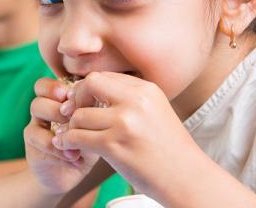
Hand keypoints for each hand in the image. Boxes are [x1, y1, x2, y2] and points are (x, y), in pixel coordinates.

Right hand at [23, 77, 99, 195]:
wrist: (71, 175)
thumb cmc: (87, 144)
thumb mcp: (95, 126)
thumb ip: (95, 110)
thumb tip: (107, 96)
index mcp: (57, 101)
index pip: (46, 84)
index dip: (55, 87)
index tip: (71, 96)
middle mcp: (43, 111)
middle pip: (39, 95)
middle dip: (57, 107)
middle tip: (73, 118)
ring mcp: (36, 128)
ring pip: (36, 112)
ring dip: (58, 126)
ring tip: (76, 140)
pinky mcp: (33, 148)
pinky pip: (40, 141)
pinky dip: (60, 151)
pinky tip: (75, 159)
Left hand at [56, 72, 200, 194]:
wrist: (188, 179)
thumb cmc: (169, 150)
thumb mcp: (156, 112)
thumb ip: (130, 100)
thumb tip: (93, 91)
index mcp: (147, 90)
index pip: (105, 76)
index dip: (89, 89)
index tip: (84, 103)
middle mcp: (136, 101)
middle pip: (90, 83)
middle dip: (77, 98)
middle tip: (73, 114)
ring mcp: (125, 123)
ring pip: (79, 114)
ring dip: (72, 126)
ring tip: (75, 136)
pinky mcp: (114, 145)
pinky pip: (77, 137)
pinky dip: (68, 142)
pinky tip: (70, 147)